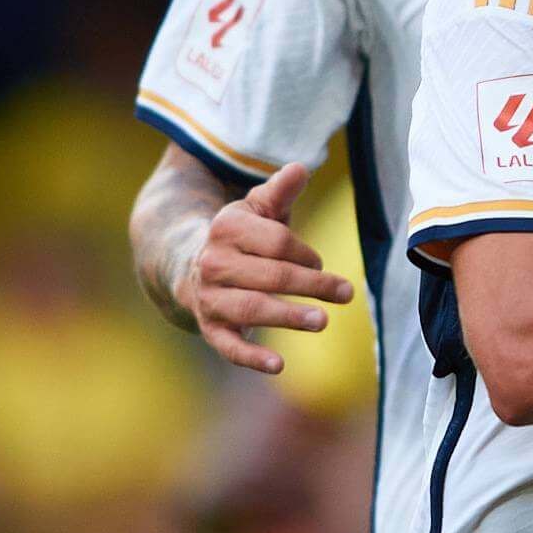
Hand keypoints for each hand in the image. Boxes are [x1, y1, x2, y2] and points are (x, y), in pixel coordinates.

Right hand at [174, 162, 355, 374]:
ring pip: (251, 308)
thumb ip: (280, 191)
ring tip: (322, 321)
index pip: (276, 242)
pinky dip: (252, 357)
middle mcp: (213, 263)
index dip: (305, 253)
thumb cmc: (240, 236)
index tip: (320, 261)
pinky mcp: (209, 326)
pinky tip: (279, 365)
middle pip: (270, 276)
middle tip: (345, 293)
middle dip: (311, 284)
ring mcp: (208, 297)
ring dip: (287, 316)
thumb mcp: (257, 209)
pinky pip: (228, 345)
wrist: (186, 263)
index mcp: (227, 228)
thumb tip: (301, 168)